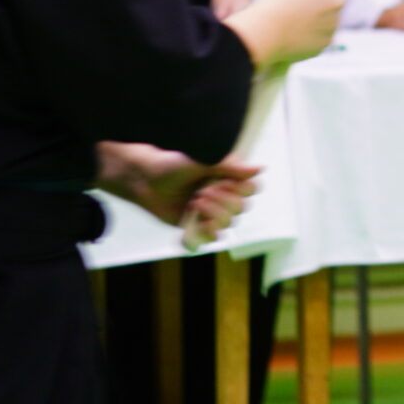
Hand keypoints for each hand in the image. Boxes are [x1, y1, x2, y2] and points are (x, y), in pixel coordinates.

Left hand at [97, 142, 261, 240]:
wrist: (143, 178)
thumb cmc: (173, 163)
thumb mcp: (203, 161)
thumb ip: (230, 166)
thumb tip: (259, 169)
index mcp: (228, 179)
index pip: (251, 190)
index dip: (240, 190)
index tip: (221, 182)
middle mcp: (221, 197)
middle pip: (240, 210)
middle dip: (222, 202)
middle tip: (201, 192)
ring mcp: (207, 214)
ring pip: (225, 226)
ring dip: (212, 216)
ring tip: (194, 202)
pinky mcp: (192, 227)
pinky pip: (203, 242)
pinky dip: (198, 239)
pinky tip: (189, 230)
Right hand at [224, 0, 347, 69]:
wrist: (265, 32)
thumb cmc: (274, 3)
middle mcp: (337, 3)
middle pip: (337, 0)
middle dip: (324, 2)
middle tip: (304, 5)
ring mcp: (333, 24)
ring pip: (330, 20)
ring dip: (319, 20)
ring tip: (296, 21)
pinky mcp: (326, 42)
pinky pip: (322, 36)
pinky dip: (313, 35)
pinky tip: (296, 33)